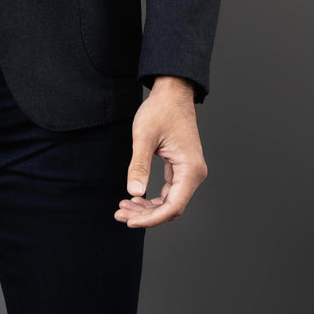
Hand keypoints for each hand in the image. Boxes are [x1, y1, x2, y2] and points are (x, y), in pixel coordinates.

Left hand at [114, 75, 206, 227]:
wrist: (171, 92)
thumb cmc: (160, 110)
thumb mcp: (144, 137)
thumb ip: (139, 165)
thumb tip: (134, 192)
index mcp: (190, 169)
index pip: (173, 206)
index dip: (151, 218)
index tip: (130, 221)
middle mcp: (193, 174)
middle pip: (171, 207)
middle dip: (145, 215)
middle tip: (119, 214)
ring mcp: (188, 171)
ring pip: (168, 201)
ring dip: (147, 208)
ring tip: (123, 208)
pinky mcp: (180, 167)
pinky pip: (167, 191)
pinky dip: (151, 197)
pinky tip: (134, 197)